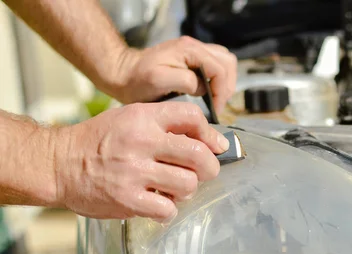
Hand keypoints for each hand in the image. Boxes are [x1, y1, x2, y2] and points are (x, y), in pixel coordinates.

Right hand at [54, 102, 229, 221]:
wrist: (58, 164)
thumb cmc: (97, 142)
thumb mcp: (130, 118)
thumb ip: (166, 124)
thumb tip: (210, 140)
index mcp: (143, 118)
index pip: (192, 117)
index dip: (209, 134)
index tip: (214, 146)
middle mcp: (140, 142)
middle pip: (198, 154)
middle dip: (209, 167)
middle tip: (204, 172)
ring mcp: (134, 172)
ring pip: (188, 184)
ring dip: (187, 190)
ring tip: (174, 188)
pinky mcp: (127, 199)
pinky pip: (167, 209)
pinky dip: (168, 210)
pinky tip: (159, 204)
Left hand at [111, 36, 236, 111]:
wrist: (124, 74)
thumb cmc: (137, 80)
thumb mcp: (158, 80)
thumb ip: (184, 81)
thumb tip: (202, 87)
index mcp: (188, 49)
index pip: (220, 69)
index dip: (221, 91)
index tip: (215, 109)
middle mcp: (194, 46)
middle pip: (227, 63)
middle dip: (226, 86)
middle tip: (217, 104)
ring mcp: (194, 51)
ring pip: (225, 63)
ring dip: (224, 82)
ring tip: (215, 99)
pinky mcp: (192, 59)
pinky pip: (215, 66)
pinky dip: (218, 80)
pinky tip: (209, 93)